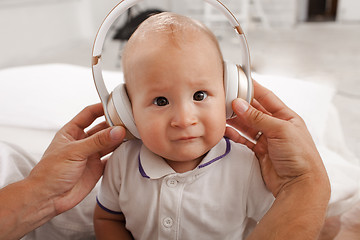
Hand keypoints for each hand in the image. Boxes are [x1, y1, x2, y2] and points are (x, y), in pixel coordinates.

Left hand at [28, 103, 124, 213]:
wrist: (49, 198)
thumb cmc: (51, 173)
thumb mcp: (74, 152)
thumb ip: (98, 141)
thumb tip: (117, 131)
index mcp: (71, 132)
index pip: (88, 114)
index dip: (101, 107)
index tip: (115, 103)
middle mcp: (82, 142)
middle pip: (102, 128)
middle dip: (114, 124)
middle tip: (129, 121)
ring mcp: (90, 155)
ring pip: (109, 143)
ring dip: (119, 139)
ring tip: (132, 134)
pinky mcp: (97, 168)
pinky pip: (112, 158)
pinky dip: (120, 155)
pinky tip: (128, 150)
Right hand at [225, 80, 329, 196]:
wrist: (300, 184)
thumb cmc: (300, 156)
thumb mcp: (280, 130)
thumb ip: (258, 118)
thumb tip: (240, 104)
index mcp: (287, 117)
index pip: (267, 97)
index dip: (254, 88)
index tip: (241, 81)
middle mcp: (277, 126)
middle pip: (255, 111)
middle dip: (241, 105)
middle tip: (226, 99)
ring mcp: (268, 139)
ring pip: (248, 125)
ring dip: (236, 120)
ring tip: (223, 114)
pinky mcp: (260, 152)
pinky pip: (245, 139)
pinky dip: (236, 135)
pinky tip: (227, 131)